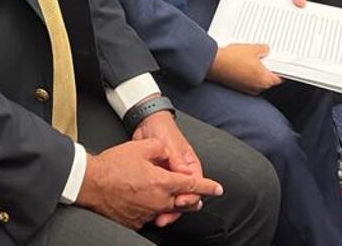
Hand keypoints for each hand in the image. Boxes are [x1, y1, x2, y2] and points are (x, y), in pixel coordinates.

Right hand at [76, 139, 222, 229]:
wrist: (91, 183)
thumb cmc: (115, 164)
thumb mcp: (141, 147)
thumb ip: (161, 149)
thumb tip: (167, 154)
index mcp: (163, 183)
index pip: (192, 186)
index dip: (207, 187)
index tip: (218, 189)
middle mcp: (158, 202)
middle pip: (183, 204)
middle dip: (191, 200)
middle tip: (197, 197)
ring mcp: (147, 214)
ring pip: (166, 210)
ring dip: (170, 203)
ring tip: (166, 194)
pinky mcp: (135, 222)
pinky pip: (150, 215)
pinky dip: (153, 208)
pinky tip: (144, 198)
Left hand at [132, 111, 204, 225]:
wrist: (145, 123)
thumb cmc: (163, 129)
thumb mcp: (170, 142)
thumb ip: (178, 159)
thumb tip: (186, 175)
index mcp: (190, 165)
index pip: (195, 186)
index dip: (190, 196)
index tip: (180, 201)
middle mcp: (181, 174)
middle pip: (184, 197)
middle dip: (177, 209)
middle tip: (166, 216)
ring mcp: (169, 179)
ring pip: (172, 200)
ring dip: (166, 211)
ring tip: (159, 218)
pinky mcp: (157, 180)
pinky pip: (160, 197)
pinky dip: (157, 205)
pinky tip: (150, 211)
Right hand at [207, 42, 281, 94]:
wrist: (214, 63)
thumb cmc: (232, 59)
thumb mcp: (252, 49)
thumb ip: (263, 49)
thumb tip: (266, 50)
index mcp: (264, 80)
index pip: (279, 77)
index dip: (281, 69)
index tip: (280, 62)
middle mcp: (257, 87)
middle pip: (268, 78)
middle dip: (267, 68)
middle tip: (264, 56)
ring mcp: (247, 88)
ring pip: (257, 79)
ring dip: (257, 71)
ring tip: (251, 57)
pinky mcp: (238, 86)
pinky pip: (248, 80)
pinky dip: (248, 73)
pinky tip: (242, 62)